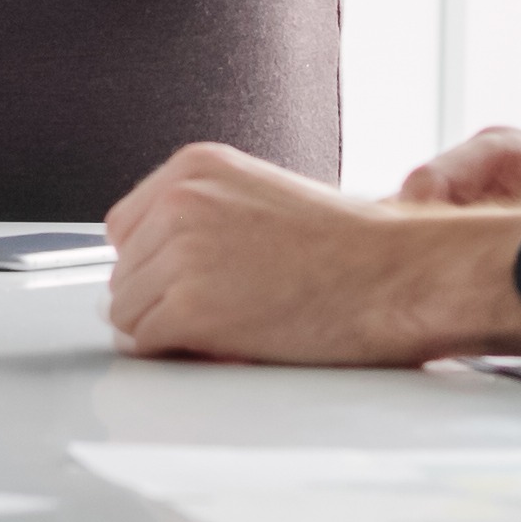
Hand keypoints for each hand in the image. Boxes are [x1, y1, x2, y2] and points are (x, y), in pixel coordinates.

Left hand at [105, 141, 520, 363]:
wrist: (397, 274)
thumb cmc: (353, 246)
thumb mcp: (262, 199)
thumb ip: (204, 218)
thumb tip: (155, 265)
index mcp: (195, 166)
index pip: (125, 226)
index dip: (154, 264)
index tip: (185, 282)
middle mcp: (180, 200)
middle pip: (123, 271)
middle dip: (161, 300)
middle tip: (221, 312)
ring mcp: (180, 253)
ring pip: (127, 312)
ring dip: (169, 331)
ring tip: (231, 327)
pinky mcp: (190, 308)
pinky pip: (146, 343)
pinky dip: (177, 355)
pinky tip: (224, 344)